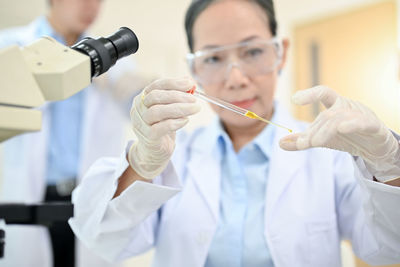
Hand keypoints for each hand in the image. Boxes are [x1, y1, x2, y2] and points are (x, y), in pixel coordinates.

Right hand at [128, 78, 199, 178]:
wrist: (154, 152)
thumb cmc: (162, 127)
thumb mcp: (169, 109)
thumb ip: (177, 95)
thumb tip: (189, 81)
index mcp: (142, 98)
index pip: (156, 85)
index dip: (173, 83)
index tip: (190, 83)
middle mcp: (138, 109)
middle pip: (155, 97)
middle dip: (177, 96)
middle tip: (194, 99)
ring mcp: (141, 124)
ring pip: (157, 111)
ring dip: (179, 108)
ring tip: (194, 109)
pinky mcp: (148, 137)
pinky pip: (160, 128)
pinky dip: (175, 123)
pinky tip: (185, 120)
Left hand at [279, 86, 399, 181]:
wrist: (375, 147)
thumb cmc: (347, 136)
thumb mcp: (322, 139)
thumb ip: (302, 140)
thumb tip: (280, 143)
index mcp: (335, 104)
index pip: (323, 93)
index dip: (310, 93)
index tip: (294, 99)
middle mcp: (348, 106)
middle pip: (328, 114)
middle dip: (314, 129)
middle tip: (302, 143)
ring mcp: (361, 115)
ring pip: (340, 120)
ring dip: (325, 131)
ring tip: (313, 143)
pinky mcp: (373, 126)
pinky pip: (363, 123)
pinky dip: (352, 124)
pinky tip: (342, 129)